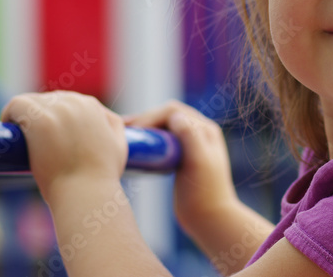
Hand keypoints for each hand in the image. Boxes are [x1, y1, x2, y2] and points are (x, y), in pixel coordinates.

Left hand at [1, 91, 127, 203]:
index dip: (53, 118)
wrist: (87, 193)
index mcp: (92, 106)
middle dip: (39, 117)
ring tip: (18, 136)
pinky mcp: (39, 119)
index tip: (45, 136)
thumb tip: (101, 116)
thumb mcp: (119, 145)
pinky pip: (16, 104)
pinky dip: (9, 113)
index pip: (64, 101)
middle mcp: (75, 102)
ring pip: (31, 101)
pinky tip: (7, 126)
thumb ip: (113, 125)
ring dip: (24, 116)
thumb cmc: (100, 177)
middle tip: (31, 141)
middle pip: (47, 99)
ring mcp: (57, 109)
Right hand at [124, 100, 238, 235]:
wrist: (211, 220)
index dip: (152, 115)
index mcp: (205, 130)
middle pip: (166, 117)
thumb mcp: (199, 162)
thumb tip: (175, 115)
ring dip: (144, 129)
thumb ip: (190, 136)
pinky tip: (135, 149)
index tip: (135, 129)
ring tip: (124, 135)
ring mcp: (190, 146)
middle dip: (144, 119)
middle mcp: (199, 134)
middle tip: (122, 129)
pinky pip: (162, 142)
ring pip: (163, 129)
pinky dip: (148, 141)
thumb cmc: (205, 193)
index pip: (173, 111)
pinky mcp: (181, 160)